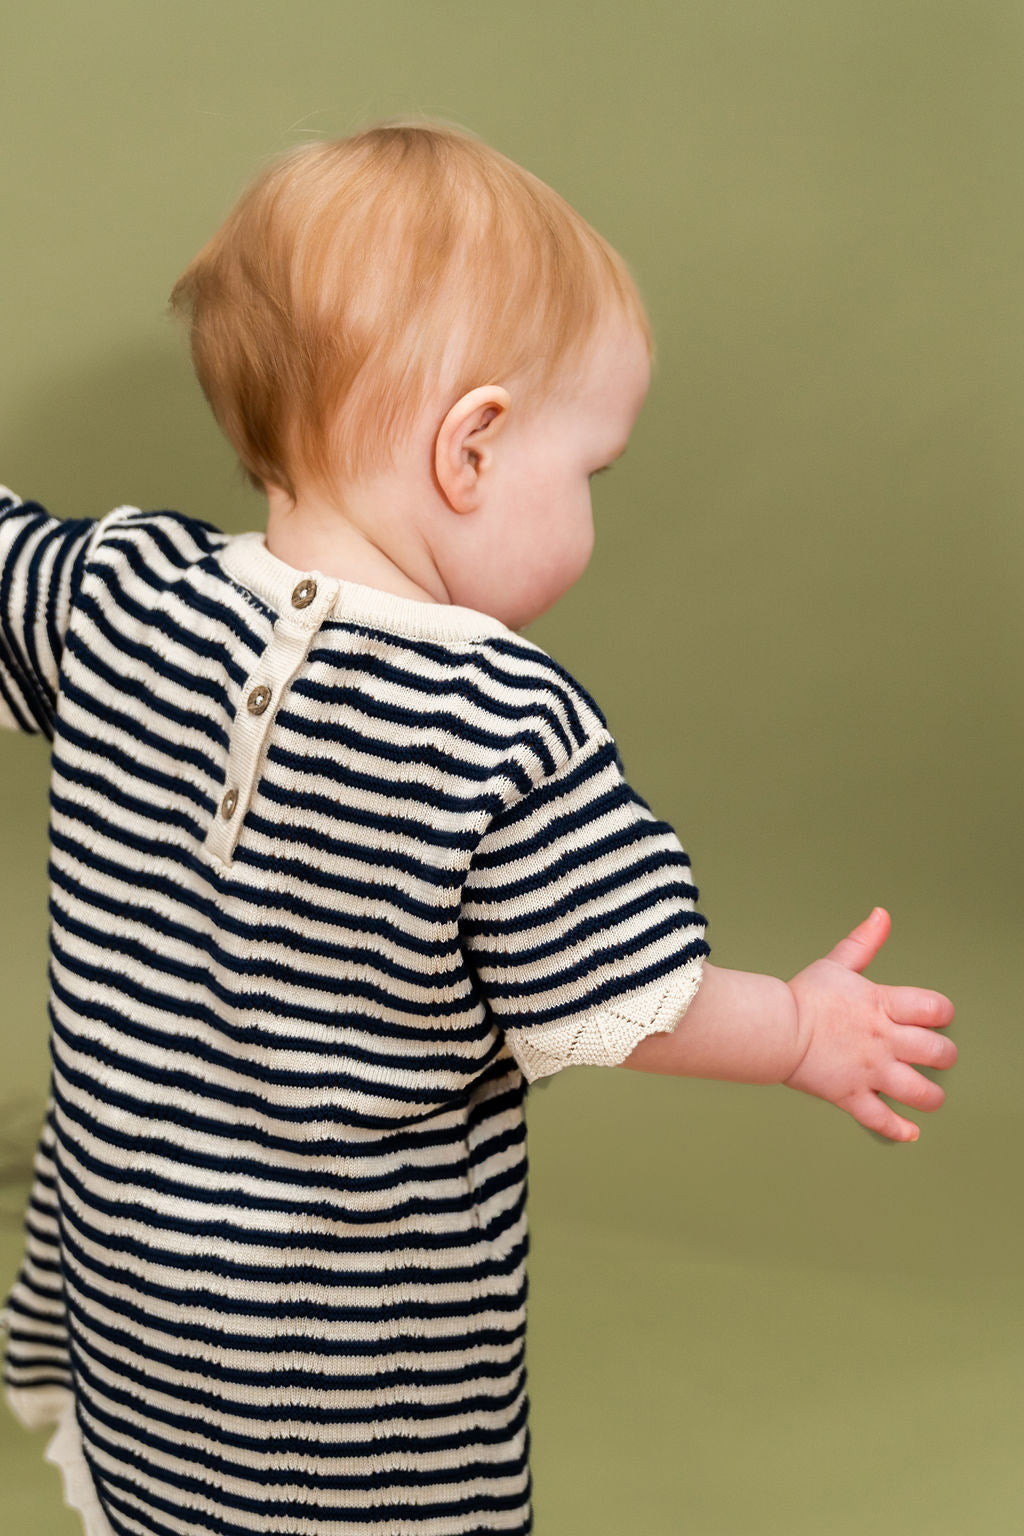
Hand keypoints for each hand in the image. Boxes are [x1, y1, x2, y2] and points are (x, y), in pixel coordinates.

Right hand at [783, 907, 956, 1141]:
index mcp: (882, 1005)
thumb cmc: (803, 996)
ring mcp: (869, 1071)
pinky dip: (898, 1130)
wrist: (772, 1028)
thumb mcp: (837, 964)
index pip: (936, 1009)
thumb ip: (864, 943)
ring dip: (931, 1096)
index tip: (936, 1017)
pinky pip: (881, 1120)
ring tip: (928, 1094)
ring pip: (920, 1092)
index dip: (943, 1014)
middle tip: (935, 1056)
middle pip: (938, 1053)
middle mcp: (883, 1040)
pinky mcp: (850, 1096)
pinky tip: (910, 1131)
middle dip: (944, 1056)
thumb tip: (881, 915)